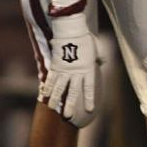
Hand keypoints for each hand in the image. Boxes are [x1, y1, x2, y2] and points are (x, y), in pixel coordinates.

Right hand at [42, 12, 99, 126]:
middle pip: (72, 92)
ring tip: (51, 108)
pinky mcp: (55, 65)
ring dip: (55, 99)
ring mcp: (64, 70)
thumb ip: (100, 56)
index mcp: (87, 69)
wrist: (71, 29)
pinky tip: (43, 95)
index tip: (89, 110)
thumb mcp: (97, 47)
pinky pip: (50, 78)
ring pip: (59, 88)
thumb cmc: (86, 37)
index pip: (89, 88)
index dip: (89, 99)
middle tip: (67, 116)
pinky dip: (47, 86)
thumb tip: (103, 61)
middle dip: (69, 105)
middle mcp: (75, 72)